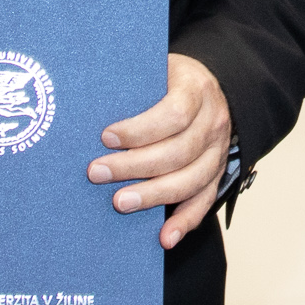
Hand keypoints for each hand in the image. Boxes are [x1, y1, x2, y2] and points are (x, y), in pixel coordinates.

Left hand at [88, 53, 232, 248]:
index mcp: (196, 90)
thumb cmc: (169, 79)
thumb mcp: (155, 67)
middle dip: (135, 166)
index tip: (106, 137)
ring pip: (191, 180)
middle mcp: (213, 122)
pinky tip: (164, 237)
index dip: (140, 129)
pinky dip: (185, 222)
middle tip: (98, 172)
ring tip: (120, 203)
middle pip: (178, 151)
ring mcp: (218, 151)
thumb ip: (131, 82)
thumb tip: (87, 98)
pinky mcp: (216, 174)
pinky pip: (204, 201)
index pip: (174, 114)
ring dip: (154, 195)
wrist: (208, 88)